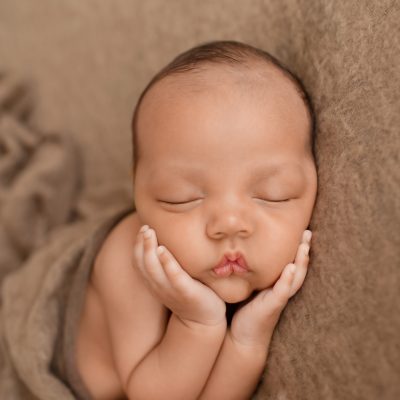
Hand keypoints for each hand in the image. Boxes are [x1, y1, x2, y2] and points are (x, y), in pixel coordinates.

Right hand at [134, 225, 225, 328]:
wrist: (204, 319)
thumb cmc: (190, 293)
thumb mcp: (174, 278)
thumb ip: (168, 262)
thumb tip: (168, 239)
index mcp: (154, 282)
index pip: (139, 263)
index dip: (137, 245)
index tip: (143, 228)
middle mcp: (158, 286)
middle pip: (143, 263)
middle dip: (142, 244)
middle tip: (145, 227)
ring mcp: (171, 290)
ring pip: (153, 269)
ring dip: (149, 249)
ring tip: (150, 232)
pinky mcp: (186, 292)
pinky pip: (174, 277)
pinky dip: (167, 263)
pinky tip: (163, 249)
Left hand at [229, 230, 311, 347]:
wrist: (243, 334)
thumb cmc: (246, 307)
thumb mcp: (251, 284)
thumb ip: (252, 269)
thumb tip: (243, 247)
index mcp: (279, 282)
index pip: (291, 261)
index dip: (298, 247)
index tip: (302, 228)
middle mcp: (283, 288)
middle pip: (298, 267)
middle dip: (305, 250)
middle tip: (308, 232)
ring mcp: (279, 297)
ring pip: (295, 277)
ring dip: (301, 262)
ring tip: (304, 246)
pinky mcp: (273, 306)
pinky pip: (282, 291)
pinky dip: (287, 280)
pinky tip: (290, 268)